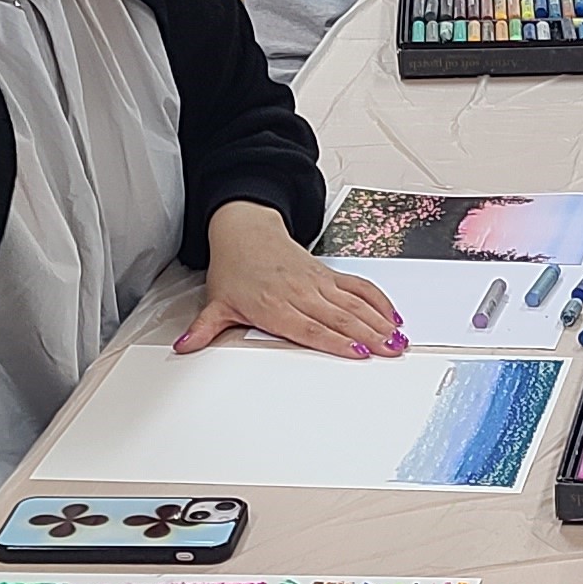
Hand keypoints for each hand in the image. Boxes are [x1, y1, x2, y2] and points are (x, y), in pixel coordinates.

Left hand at [183, 200, 401, 355]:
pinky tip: (393, 317)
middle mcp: (300, 293)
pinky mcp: (328, 275)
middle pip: (340, 318)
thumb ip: (204, 330)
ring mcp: (318, 283)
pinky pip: (359, 287)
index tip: (356, 352)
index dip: (334, 340)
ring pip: (354, 304)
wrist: (245, 231)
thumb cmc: (235, 269)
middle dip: (368, 336)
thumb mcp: (217, 302)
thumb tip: (184, 347)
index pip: (309, 327)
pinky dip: (378, 301)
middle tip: (390, 352)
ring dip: (378, 322)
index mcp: (274, 304)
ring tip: (398, 340)